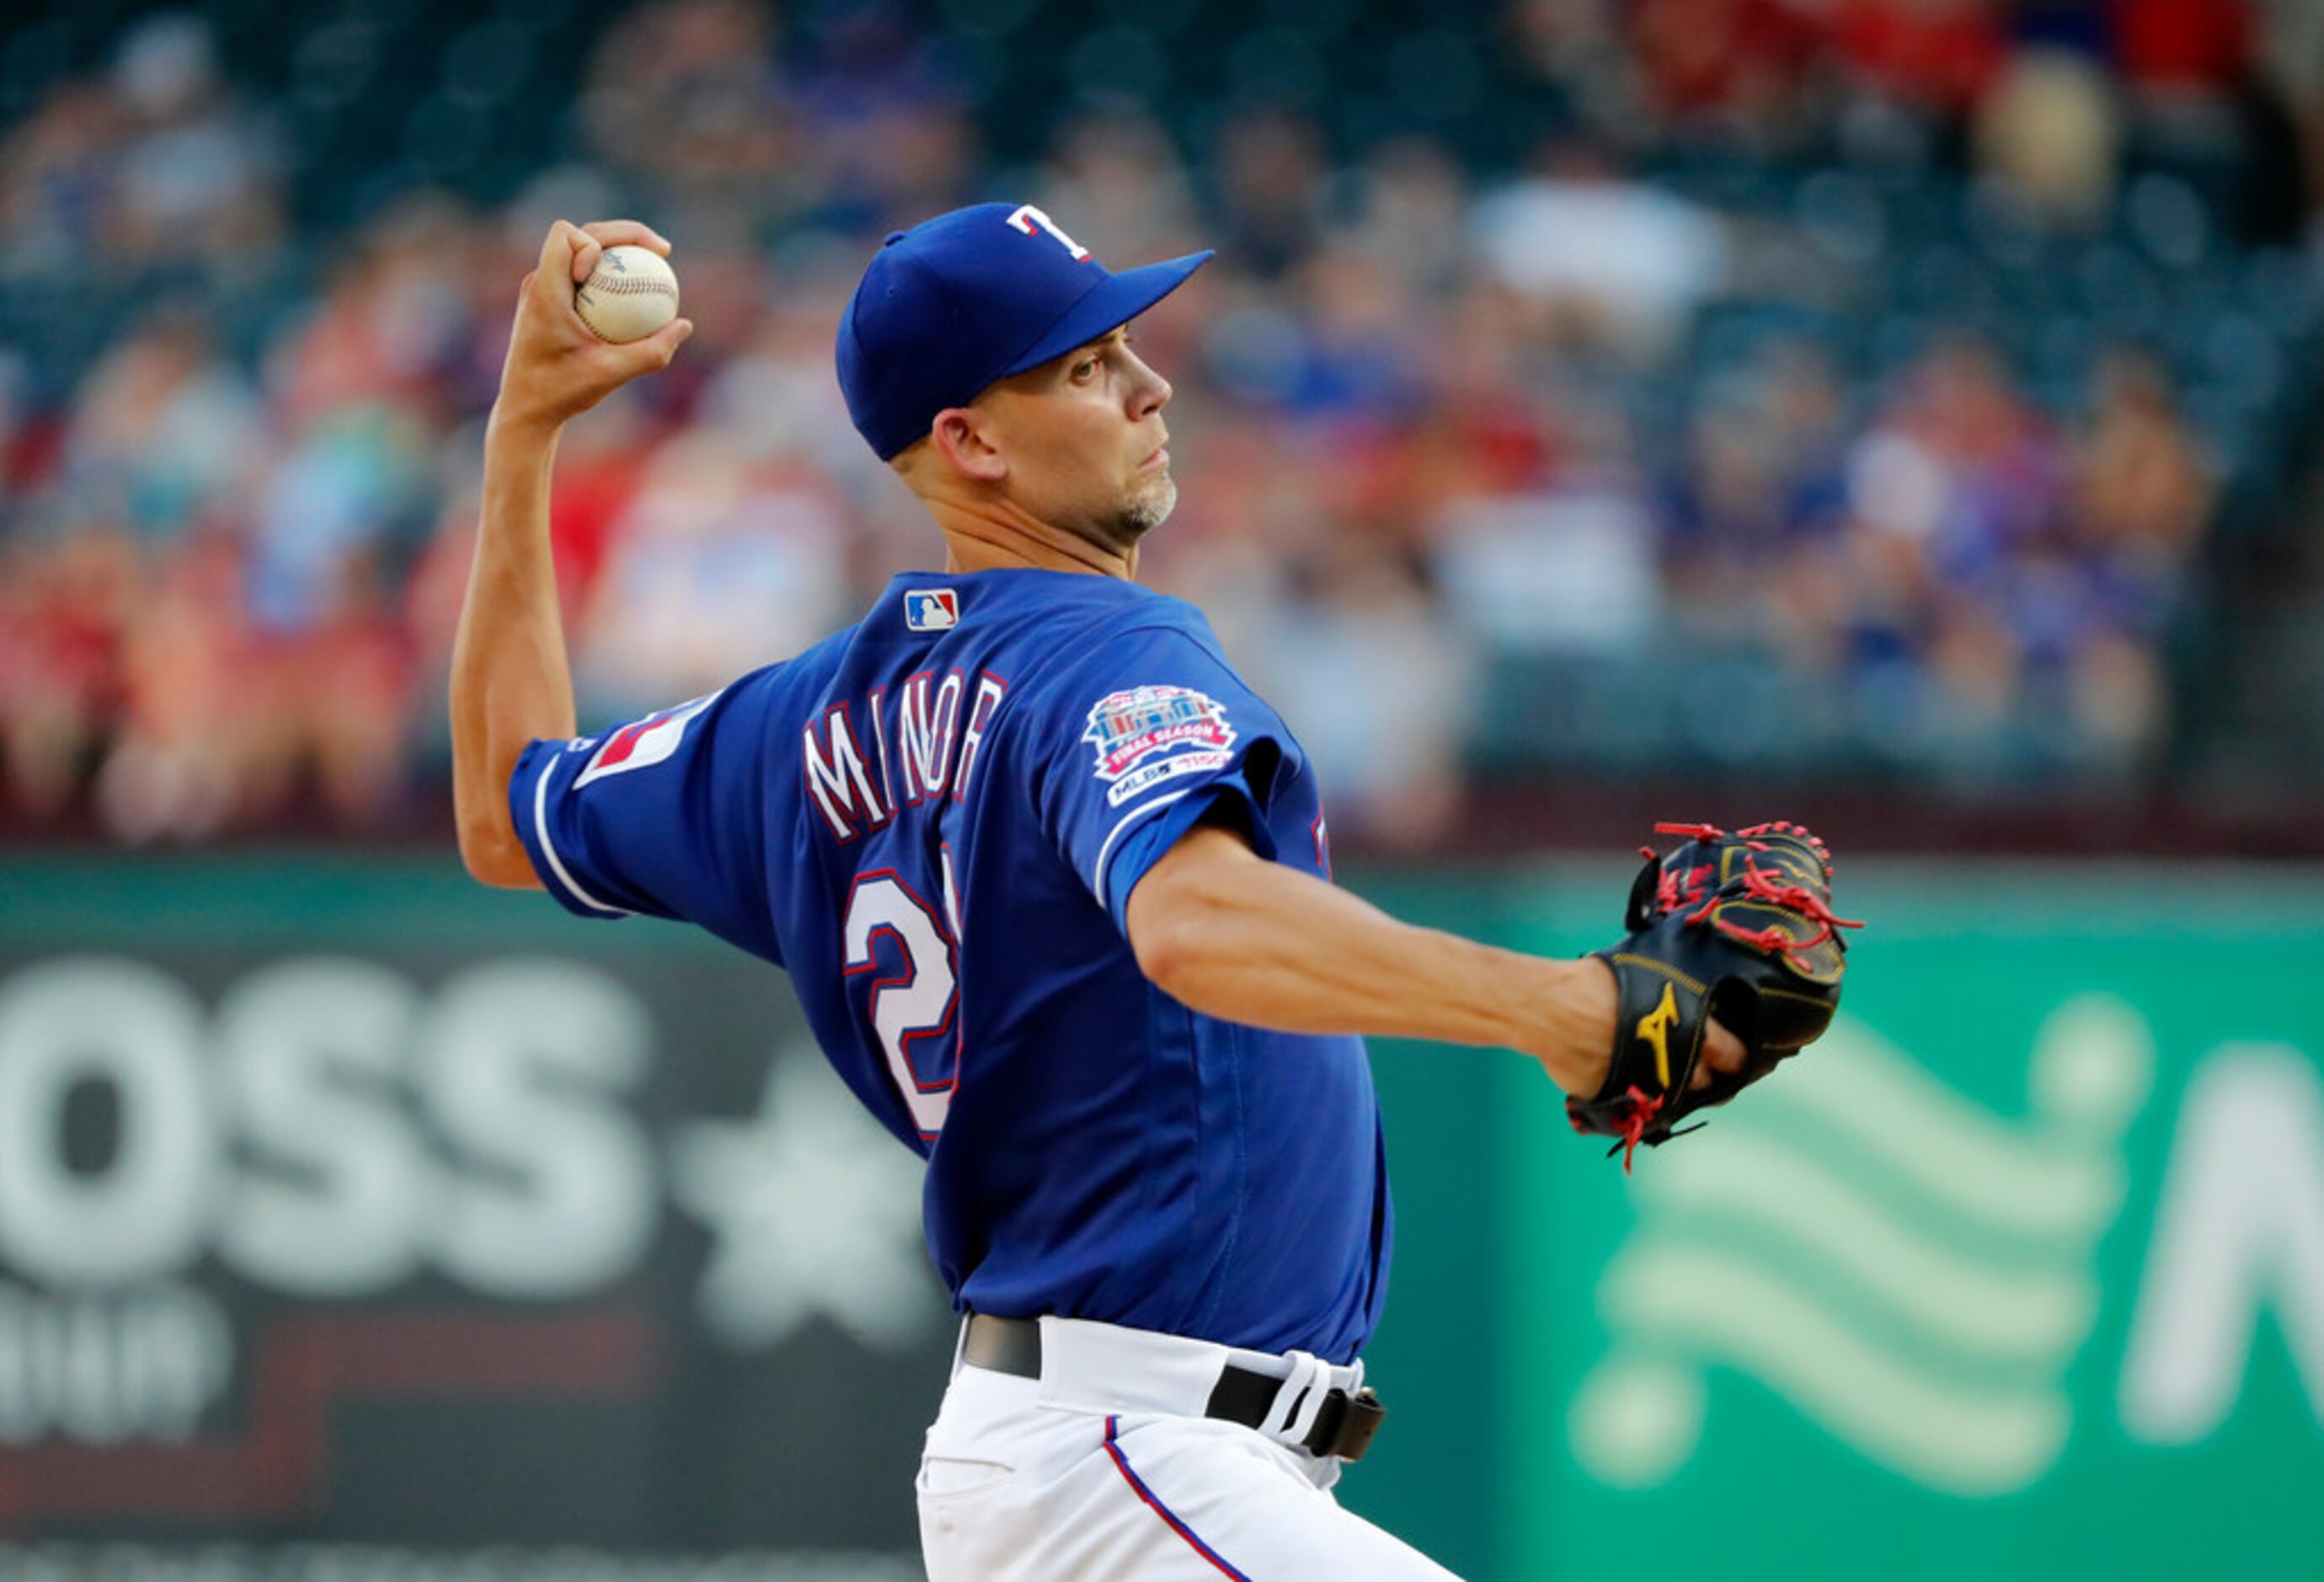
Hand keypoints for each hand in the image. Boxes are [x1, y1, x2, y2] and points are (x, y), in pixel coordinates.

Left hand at [491, 220, 693, 435]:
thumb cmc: (561, 393)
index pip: (565, 235)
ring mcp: (543, 291)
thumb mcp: (611, 375)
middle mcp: (540, 283)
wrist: (525, 410)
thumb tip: (684, 325)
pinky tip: (636, 295)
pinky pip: (582, 275)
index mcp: (545, 291)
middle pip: (581, 233)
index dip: (592, 242)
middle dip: (622, 233)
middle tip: (664, 250)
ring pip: (581, 250)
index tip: (608, 272)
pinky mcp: (550, 303)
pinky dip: (610, 275)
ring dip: (617, 252)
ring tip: (654, 265)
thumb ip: (651, 352)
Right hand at [1542, 957, 1747, 1097]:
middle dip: (1706, 1077)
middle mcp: (1682, 1065)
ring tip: (1658, 1070)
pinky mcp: (1627, 1106)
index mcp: (1697, 1029)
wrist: (1555, 1010)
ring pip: (1679, 1100)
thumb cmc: (1598, 982)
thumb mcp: (1651, 974)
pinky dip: (1640, 1097)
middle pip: (1711, 1084)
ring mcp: (1656, 1089)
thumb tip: (1690, 998)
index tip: (1729, 1055)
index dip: (1734, 1056)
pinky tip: (1631, 1079)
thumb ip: (1677, 995)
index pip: (1736, 1056)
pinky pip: (1643, 1108)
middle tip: (1693, 1065)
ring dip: (1673, 1088)